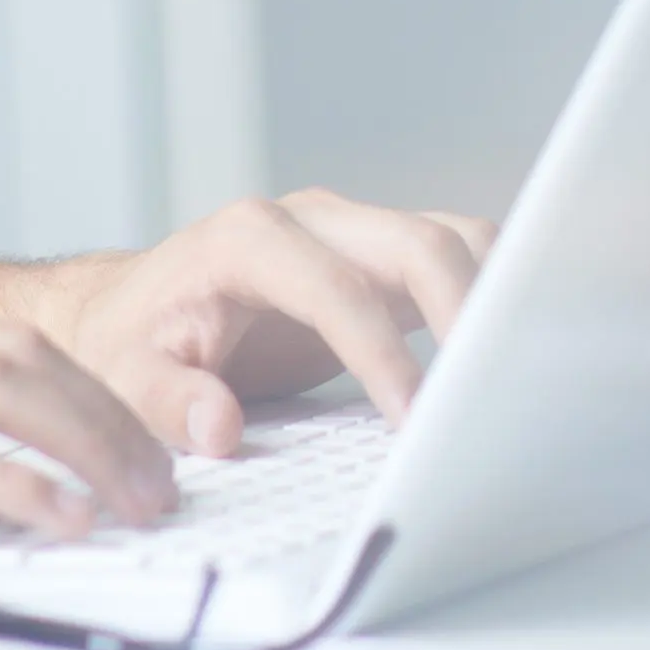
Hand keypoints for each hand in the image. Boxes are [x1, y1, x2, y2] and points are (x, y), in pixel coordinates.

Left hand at [61, 187, 497, 456]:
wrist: (132, 309)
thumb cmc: (131, 341)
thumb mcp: (125, 375)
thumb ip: (166, 399)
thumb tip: (218, 426)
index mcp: (246, 240)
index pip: (336, 290)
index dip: (382, 355)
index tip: (415, 423)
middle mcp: (308, 222)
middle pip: (415, 243)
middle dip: (469, 312)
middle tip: (495, 399)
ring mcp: (351, 235)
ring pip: (453, 240)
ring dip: (498, 298)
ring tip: (523, 377)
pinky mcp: (381, 261)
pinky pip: (457, 262)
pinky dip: (496, 298)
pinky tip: (513, 357)